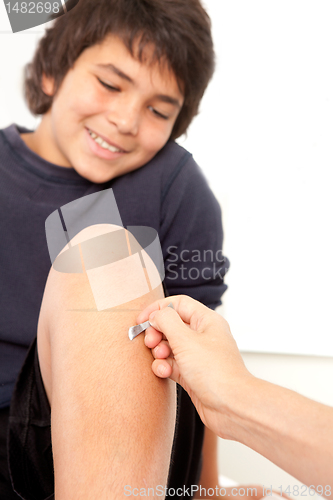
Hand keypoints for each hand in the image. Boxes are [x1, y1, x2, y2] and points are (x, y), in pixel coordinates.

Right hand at [137, 295, 252, 438]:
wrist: (230, 407)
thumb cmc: (216, 372)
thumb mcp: (186, 340)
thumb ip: (166, 321)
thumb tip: (156, 315)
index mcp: (206, 321)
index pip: (178, 304)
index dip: (158, 308)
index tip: (142, 319)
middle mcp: (203, 335)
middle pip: (172, 325)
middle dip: (157, 332)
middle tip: (150, 342)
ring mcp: (198, 355)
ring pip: (169, 345)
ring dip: (159, 351)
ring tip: (160, 358)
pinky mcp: (192, 373)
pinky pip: (171, 364)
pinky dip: (164, 366)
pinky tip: (165, 372)